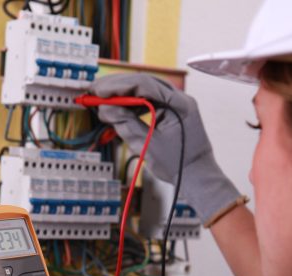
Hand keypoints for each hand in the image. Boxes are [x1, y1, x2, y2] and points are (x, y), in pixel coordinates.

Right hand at [89, 73, 244, 226]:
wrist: (198, 177)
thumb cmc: (178, 166)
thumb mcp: (148, 145)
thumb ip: (126, 124)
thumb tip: (105, 109)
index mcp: (179, 103)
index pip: (144, 85)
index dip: (117, 86)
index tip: (98, 91)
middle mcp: (179, 98)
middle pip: (144, 83)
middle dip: (117, 87)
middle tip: (94, 91)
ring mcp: (176, 104)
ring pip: (145, 90)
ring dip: (123, 94)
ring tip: (101, 99)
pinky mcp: (172, 111)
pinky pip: (149, 101)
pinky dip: (132, 103)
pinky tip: (117, 107)